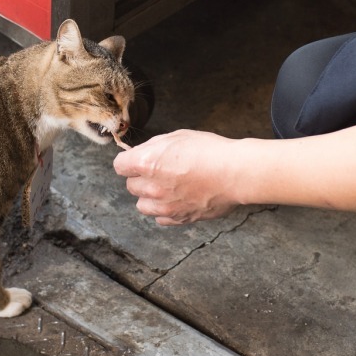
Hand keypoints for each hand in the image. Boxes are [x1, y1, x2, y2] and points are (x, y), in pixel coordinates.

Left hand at [113, 129, 241, 225]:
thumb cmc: (210, 151)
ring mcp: (165, 206)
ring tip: (166, 187)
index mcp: (147, 163)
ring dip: (149, 196)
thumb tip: (142, 153)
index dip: (129, 160)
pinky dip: (164, 210)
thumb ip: (154, 147)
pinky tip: (176, 199)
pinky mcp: (179, 218)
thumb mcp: (178, 136)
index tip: (137, 159)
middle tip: (159, 170)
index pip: (120, 165)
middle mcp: (151, 188)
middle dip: (141, 177)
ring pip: (142, 205)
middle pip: (131, 186)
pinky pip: (160, 218)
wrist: (235, 173)